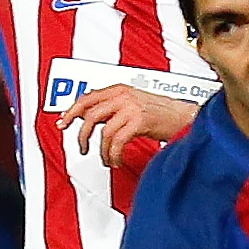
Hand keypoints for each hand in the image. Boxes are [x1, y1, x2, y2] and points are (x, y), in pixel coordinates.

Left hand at [68, 85, 197, 167]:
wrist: (186, 117)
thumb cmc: (163, 112)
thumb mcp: (134, 103)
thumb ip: (113, 108)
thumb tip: (92, 119)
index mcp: (119, 89)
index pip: (87, 97)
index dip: (72, 111)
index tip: (63, 122)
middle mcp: (123, 96)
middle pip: (90, 114)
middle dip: (82, 134)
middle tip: (82, 147)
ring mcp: (131, 108)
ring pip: (103, 131)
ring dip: (102, 150)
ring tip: (107, 159)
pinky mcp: (139, 122)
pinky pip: (117, 142)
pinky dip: (114, 155)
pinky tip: (117, 160)